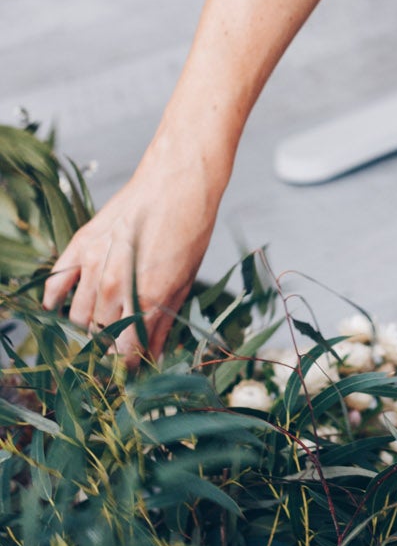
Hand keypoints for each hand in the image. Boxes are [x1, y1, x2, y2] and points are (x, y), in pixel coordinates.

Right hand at [41, 138, 222, 357]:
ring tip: (106, 319)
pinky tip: (63, 306)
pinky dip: (56, 300)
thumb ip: (163, 322)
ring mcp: (93, 265)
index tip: (133, 364)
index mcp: (146, 298)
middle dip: (111, 344)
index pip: (125, 353)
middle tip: (122, 339)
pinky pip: (56, 285)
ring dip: (90, 325)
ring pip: (78, 318)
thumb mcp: (185, 281)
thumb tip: (151, 356)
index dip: (129, 364)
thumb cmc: (190, 229)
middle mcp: (115, 286)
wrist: (177, 181)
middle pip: (100, 337)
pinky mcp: (80, 245)